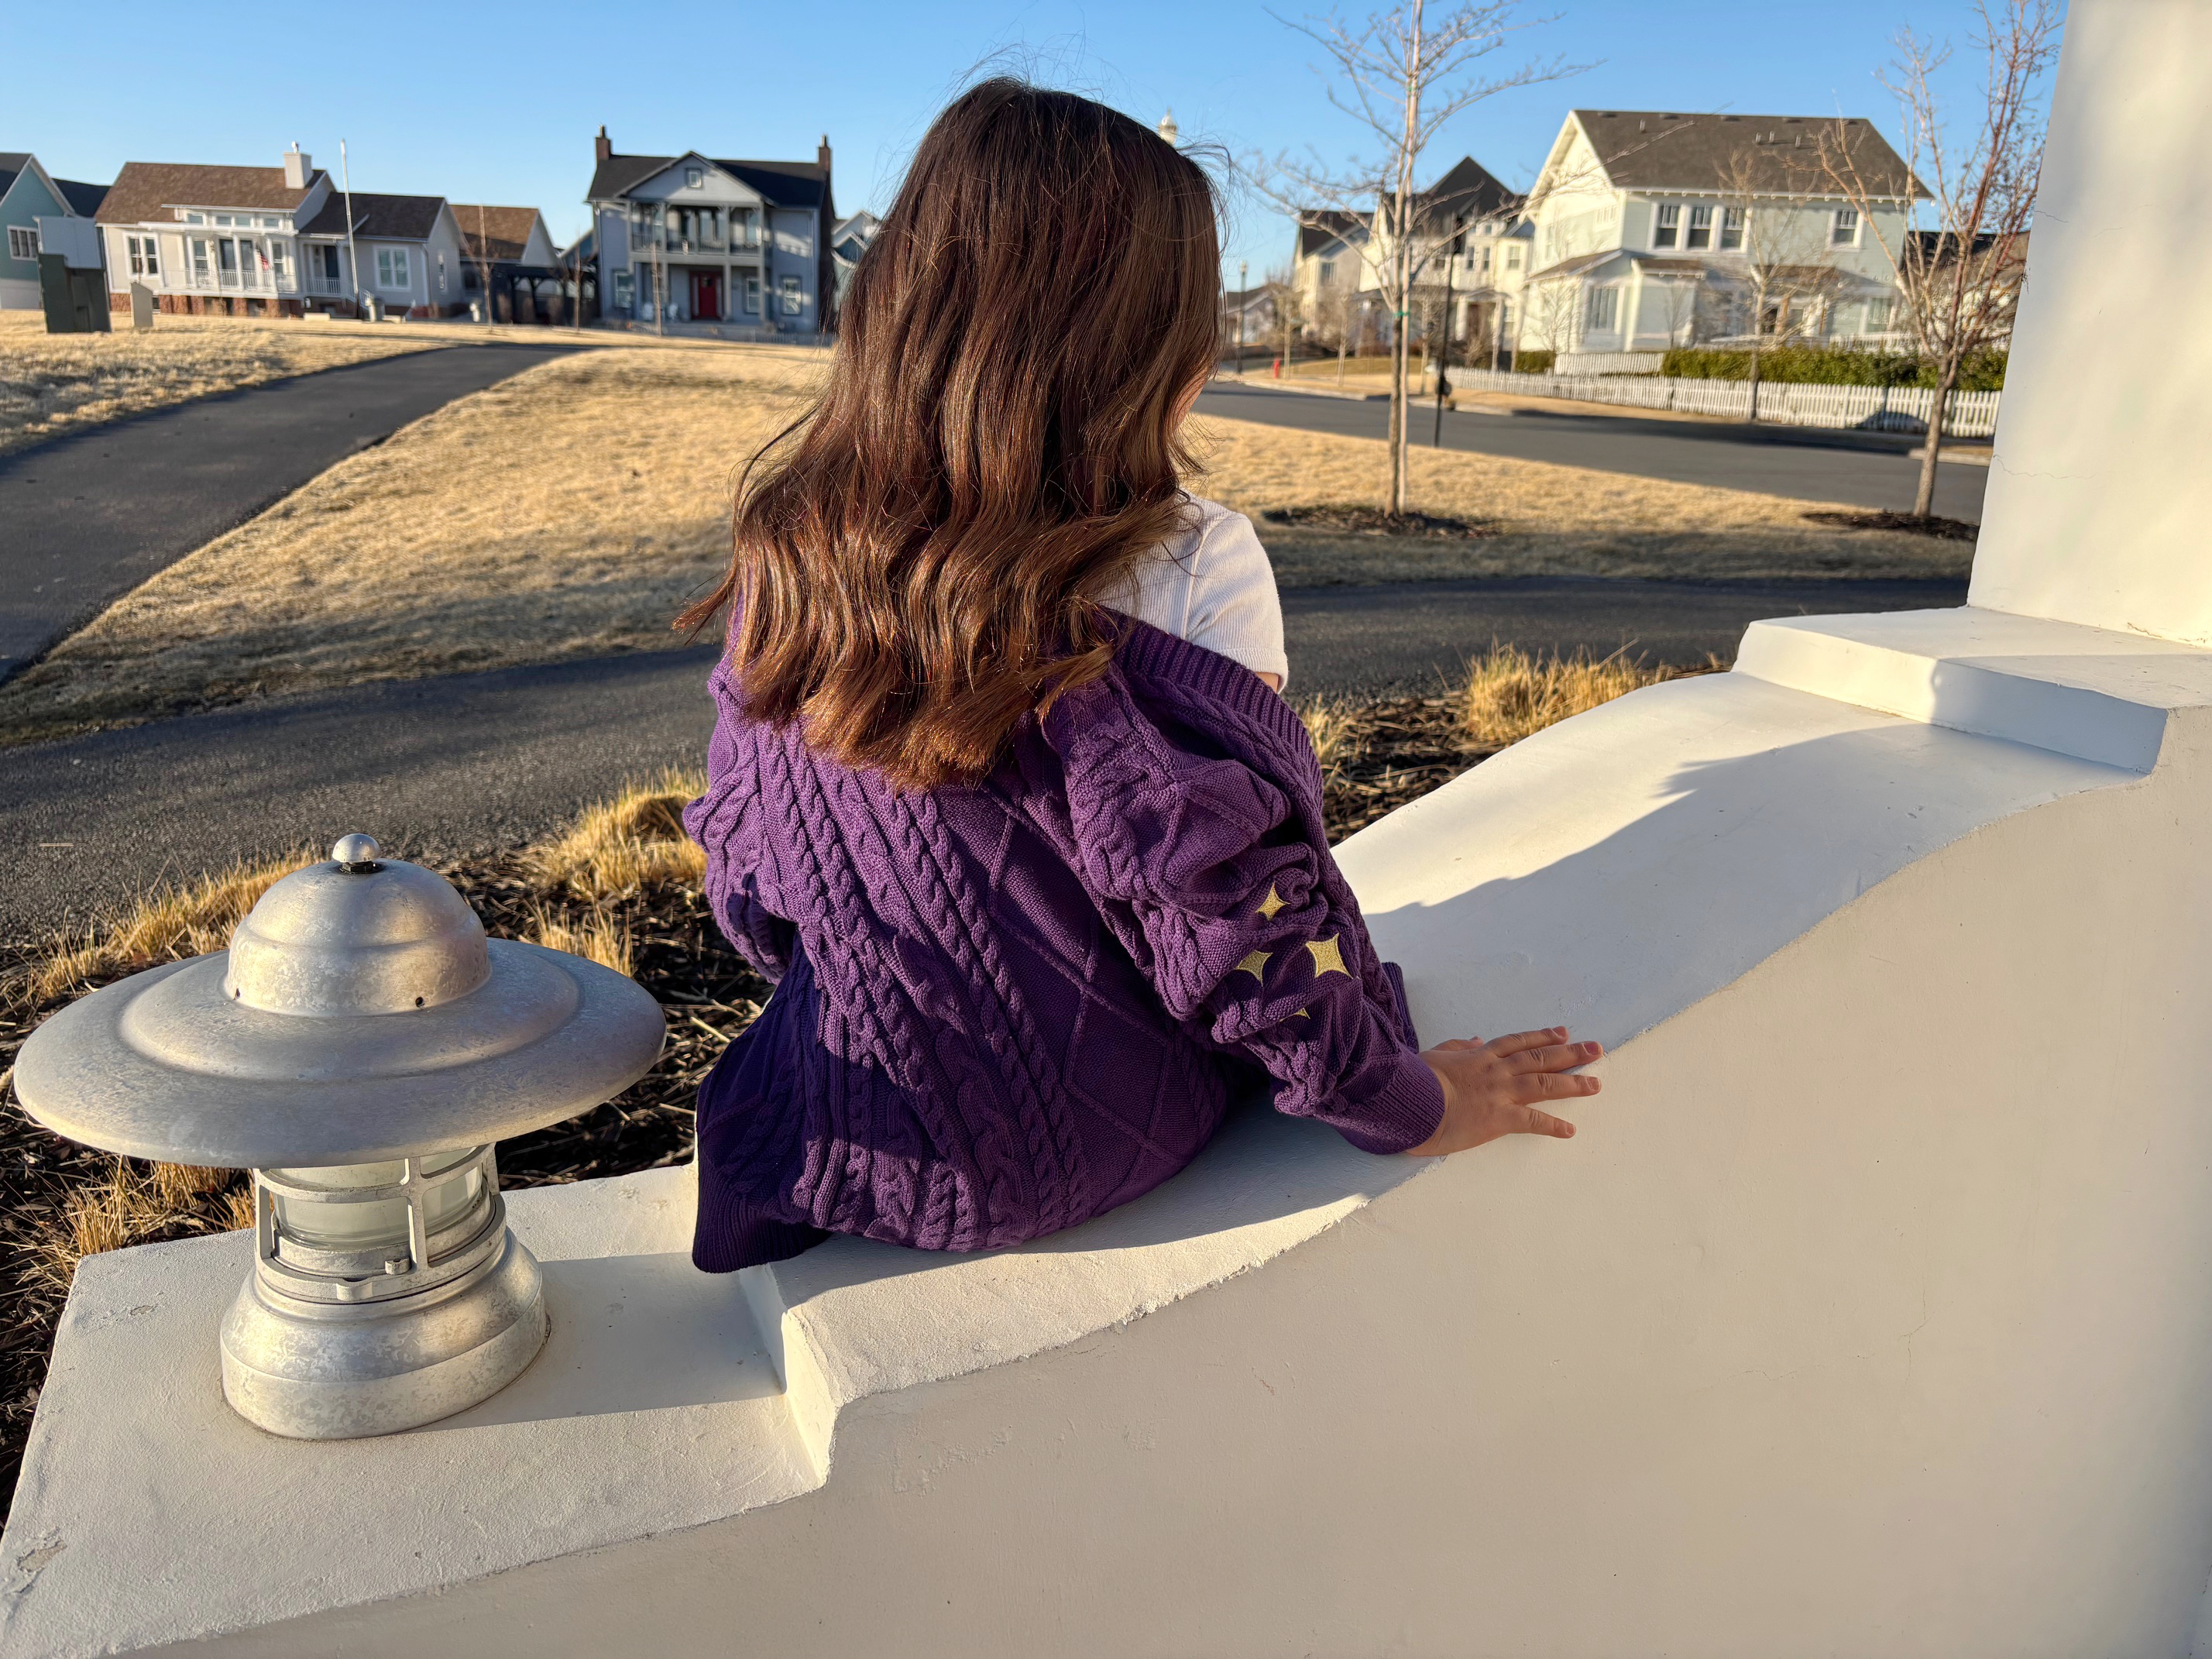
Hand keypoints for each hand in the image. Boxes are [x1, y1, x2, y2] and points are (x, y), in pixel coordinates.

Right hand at [1407, 1027, 1601, 1156]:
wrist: (1409, 1100)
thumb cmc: (1414, 1079)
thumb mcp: (1434, 1054)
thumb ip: (1457, 1046)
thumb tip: (1474, 1040)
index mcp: (1480, 1055)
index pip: (1518, 1042)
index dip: (1542, 1036)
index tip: (1563, 1033)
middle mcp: (1497, 1070)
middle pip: (1541, 1058)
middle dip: (1571, 1053)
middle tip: (1596, 1049)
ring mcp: (1501, 1093)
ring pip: (1545, 1084)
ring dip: (1573, 1084)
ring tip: (1595, 1083)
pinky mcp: (1499, 1118)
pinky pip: (1533, 1121)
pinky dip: (1553, 1126)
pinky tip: (1570, 1130)